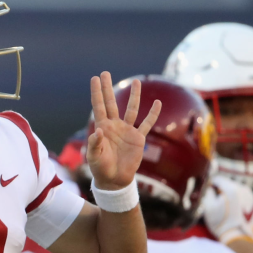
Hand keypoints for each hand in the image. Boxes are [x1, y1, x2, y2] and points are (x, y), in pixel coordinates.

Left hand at [87, 72, 160, 189]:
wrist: (115, 180)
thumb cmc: (101, 168)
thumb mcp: (94, 157)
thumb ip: (95, 144)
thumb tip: (99, 130)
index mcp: (102, 128)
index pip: (99, 106)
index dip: (97, 93)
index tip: (94, 78)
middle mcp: (114, 126)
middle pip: (111, 103)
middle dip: (108, 88)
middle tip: (105, 73)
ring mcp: (127, 130)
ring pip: (131, 109)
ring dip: (134, 96)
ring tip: (136, 81)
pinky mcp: (138, 138)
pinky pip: (147, 124)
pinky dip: (153, 114)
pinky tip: (157, 103)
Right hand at [203, 176, 252, 244]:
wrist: (238, 238)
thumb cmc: (220, 222)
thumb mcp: (207, 207)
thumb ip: (207, 192)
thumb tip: (209, 185)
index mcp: (231, 189)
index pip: (217, 178)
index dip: (210, 184)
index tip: (208, 192)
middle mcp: (243, 189)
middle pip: (228, 183)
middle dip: (221, 189)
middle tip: (216, 201)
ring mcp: (251, 196)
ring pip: (236, 189)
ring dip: (230, 194)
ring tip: (226, 207)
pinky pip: (243, 197)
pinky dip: (238, 200)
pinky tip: (233, 210)